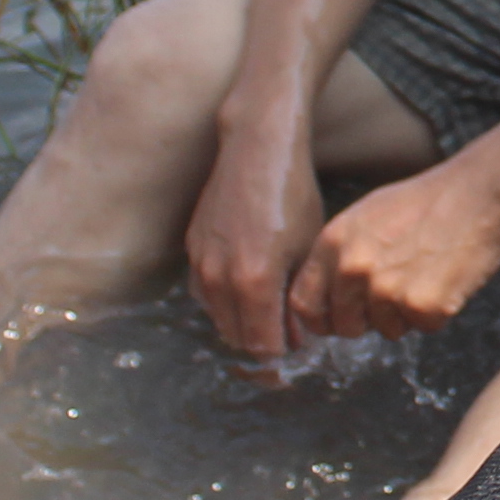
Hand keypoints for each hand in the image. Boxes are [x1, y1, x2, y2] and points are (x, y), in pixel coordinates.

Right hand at [181, 133, 322, 360]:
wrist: (256, 150)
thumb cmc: (292, 196)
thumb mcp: (307, 250)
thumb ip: (297, 299)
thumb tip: (297, 338)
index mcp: (254, 282)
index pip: (262, 345)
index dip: (283, 350)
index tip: (299, 340)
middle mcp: (219, 279)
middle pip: (237, 337)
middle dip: (262, 339)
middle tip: (288, 326)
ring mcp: (200, 264)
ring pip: (218, 318)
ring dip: (242, 321)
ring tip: (272, 303)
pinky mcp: (191, 250)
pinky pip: (205, 294)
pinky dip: (225, 300)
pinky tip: (248, 281)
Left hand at [290, 159, 499, 341]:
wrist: (477, 191)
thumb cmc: (425, 202)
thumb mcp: (365, 216)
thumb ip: (340, 254)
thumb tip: (325, 297)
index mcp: (334, 242)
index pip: (303, 303)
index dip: (320, 318)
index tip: (335, 320)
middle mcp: (354, 268)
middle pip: (344, 326)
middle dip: (367, 321)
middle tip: (395, 295)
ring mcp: (387, 289)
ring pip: (387, 330)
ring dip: (406, 314)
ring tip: (426, 274)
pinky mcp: (422, 305)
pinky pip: (423, 328)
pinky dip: (437, 313)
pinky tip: (446, 278)